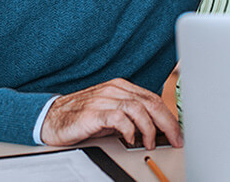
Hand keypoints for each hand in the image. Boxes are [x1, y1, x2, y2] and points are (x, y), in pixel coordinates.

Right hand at [40, 78, 183, 148]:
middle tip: (175, 138)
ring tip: (150, 142)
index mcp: (121, 87)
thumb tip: (156, 129)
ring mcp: (104, 99)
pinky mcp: (93, 112)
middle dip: (167, 123)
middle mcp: (114, 90)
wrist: (51, 118)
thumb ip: (132, 116)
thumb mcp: (112, 114)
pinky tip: (131, 139)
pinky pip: (119, 117)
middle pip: (150, 103)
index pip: (153, 99)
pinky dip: (129, 129)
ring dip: (149, 128)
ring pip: (138, 109)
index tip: (178, 132)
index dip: (169, 117)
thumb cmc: (82, 117)